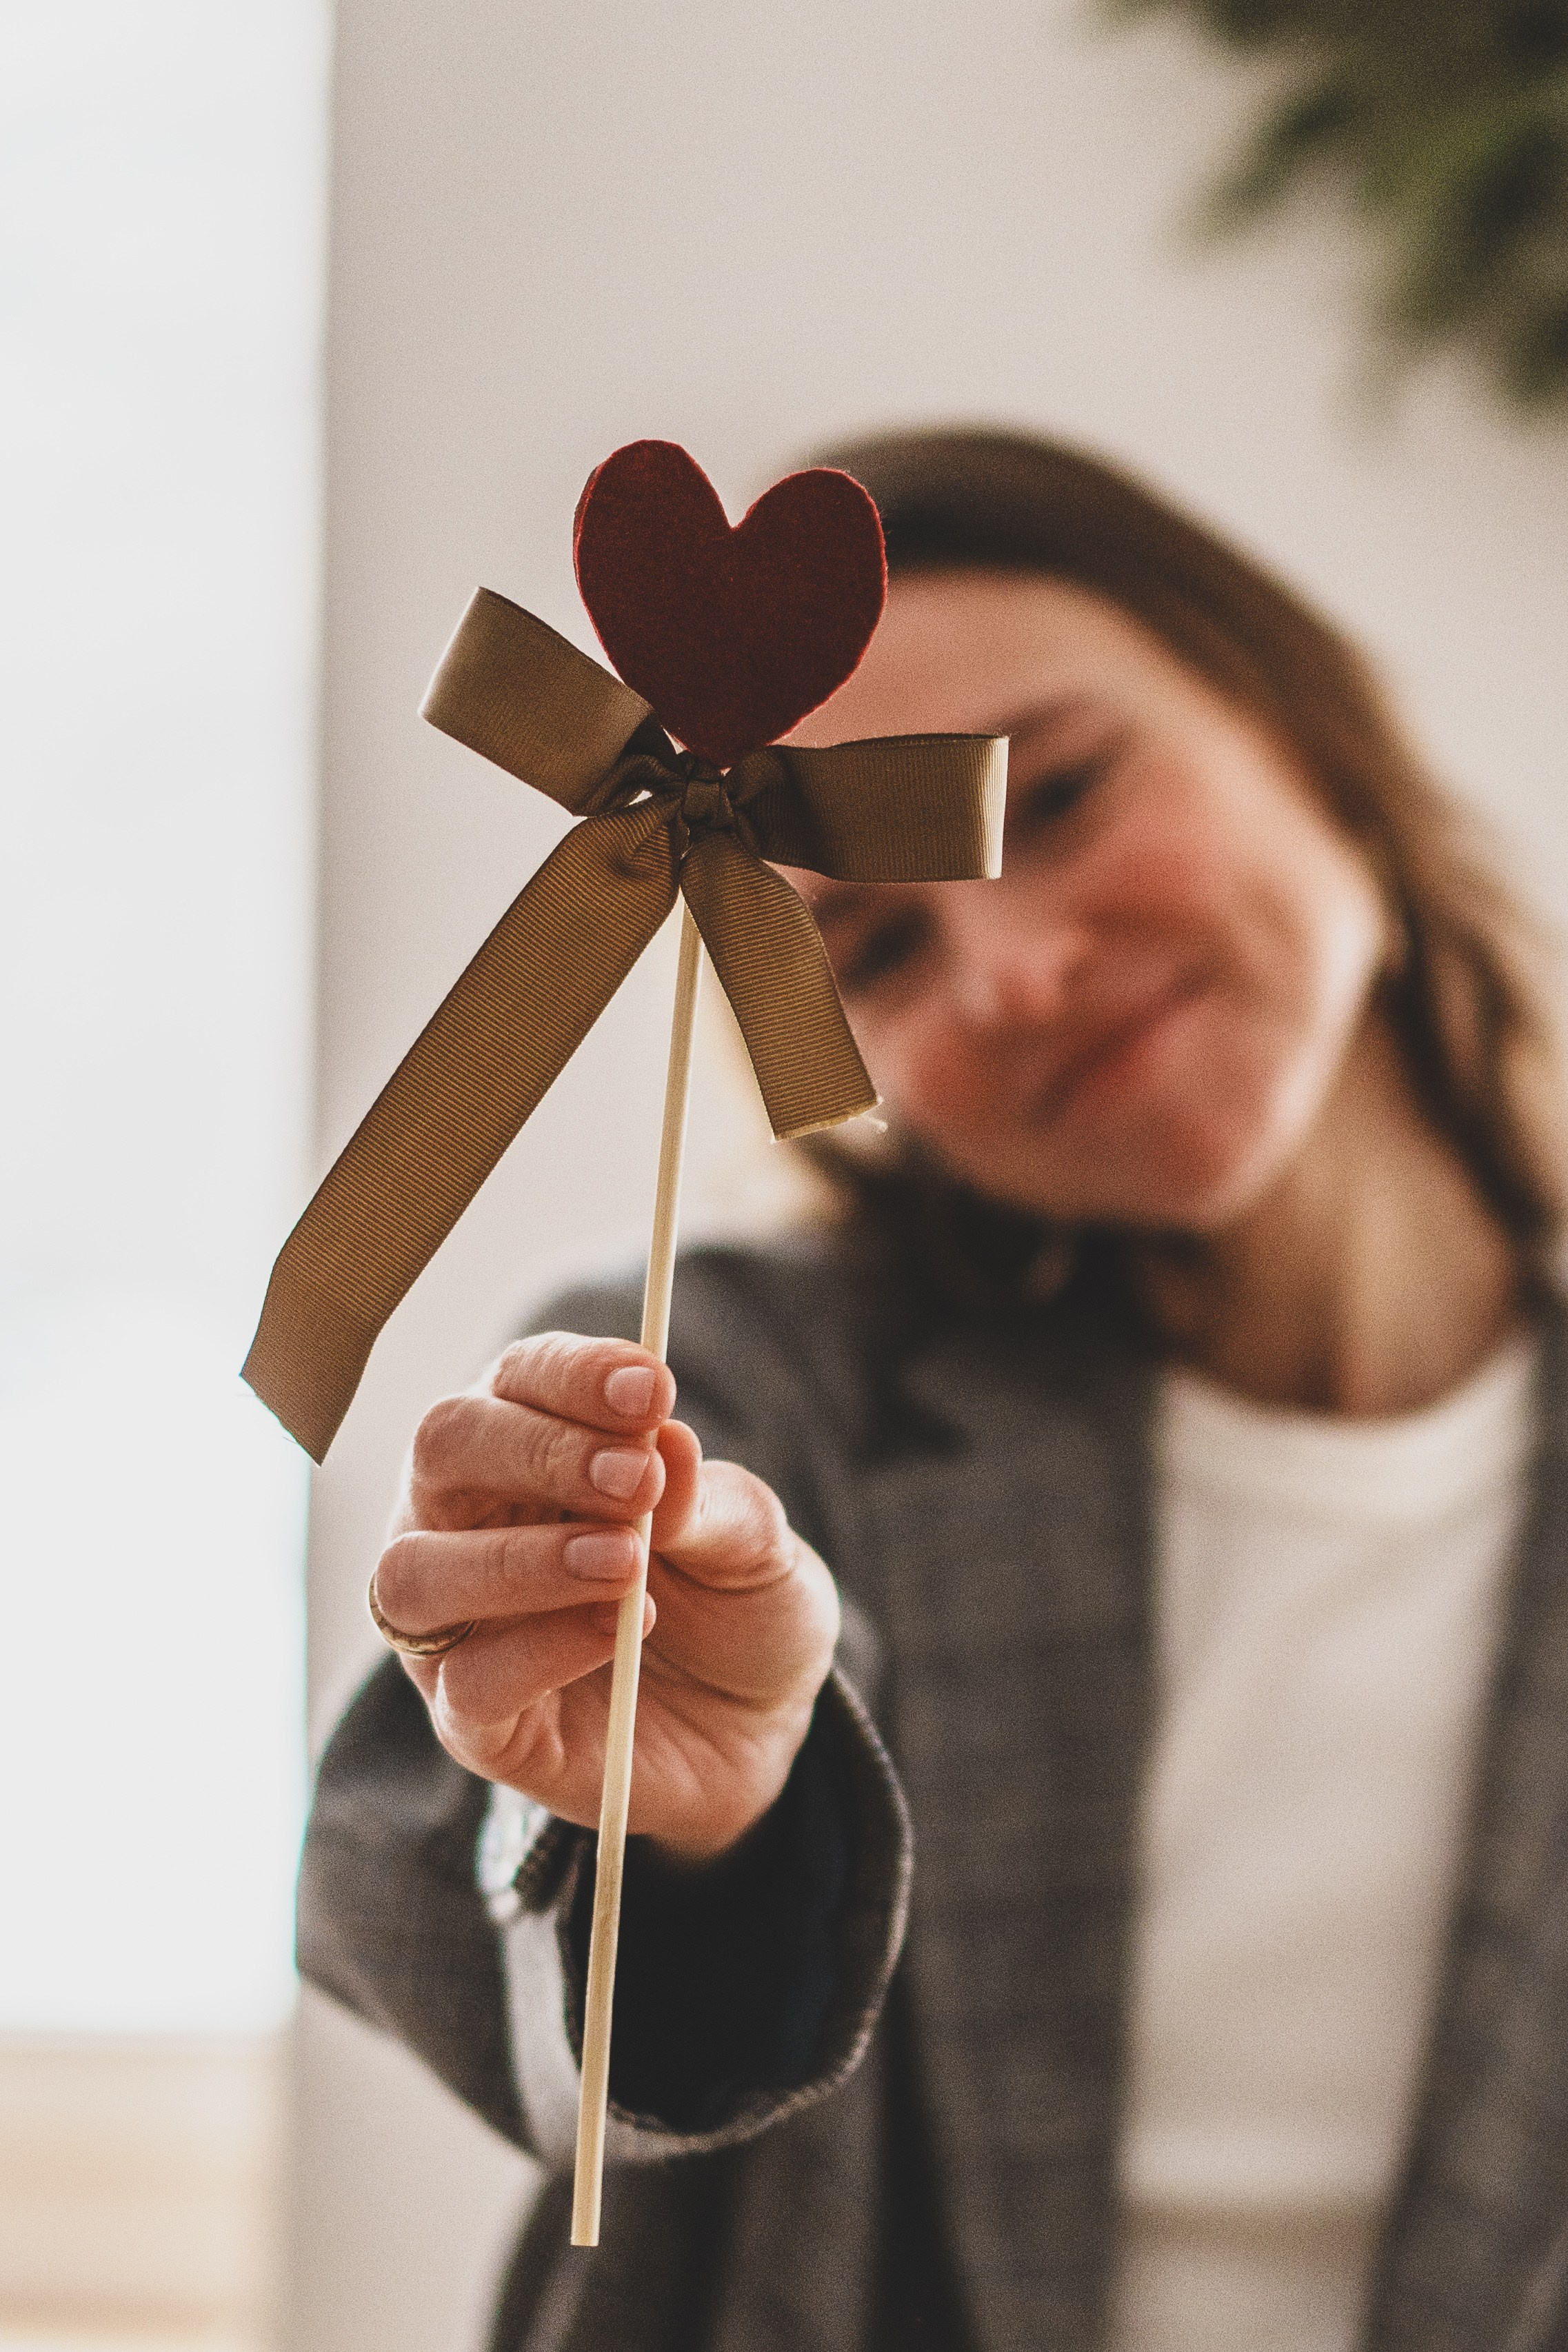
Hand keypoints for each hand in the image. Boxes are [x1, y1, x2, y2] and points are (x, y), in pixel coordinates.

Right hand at [375, 1334, 839, 1862]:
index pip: (521, 1377)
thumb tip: (667, 1447)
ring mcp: (457, 1621)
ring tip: (622, 1564)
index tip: (650, 1389)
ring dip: (519, 1558)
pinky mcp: (472, 1720)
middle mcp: (466, 1517)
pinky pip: (467, 1682)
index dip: (576, 1375)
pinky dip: (540, 1651)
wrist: (756, 1729)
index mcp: (531, 1442)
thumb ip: (709, 1500)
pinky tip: (615, 1633)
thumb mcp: (754, 1542)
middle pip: (443, 1447)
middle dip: (539, 1451)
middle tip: (635, 1479)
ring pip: (415, 1571)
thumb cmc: (735, 1604)